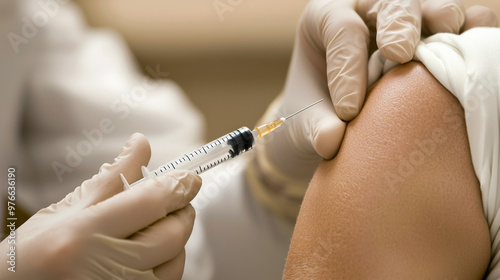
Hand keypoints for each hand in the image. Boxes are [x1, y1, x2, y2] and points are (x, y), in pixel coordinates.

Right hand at [0, 133, 201, 279]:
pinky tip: (148, 253)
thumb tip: (141, 143)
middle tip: (176, 200)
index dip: (179, 185)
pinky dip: (166, 262)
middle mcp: (104, 268)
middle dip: (183, 211)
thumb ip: (110, 178)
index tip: (190, 177)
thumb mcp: (63, 212)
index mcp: (83, 235)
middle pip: (172, 233)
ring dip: (175, 238)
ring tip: (157, 226)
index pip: (151, 202)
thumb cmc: (30, 257)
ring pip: (175, 262)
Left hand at [248, 0, 497, 219]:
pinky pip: (461, 23)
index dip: (347, 67)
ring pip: (429, 5)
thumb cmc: (316, 114)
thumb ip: (315, 128)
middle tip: (400, 53)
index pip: (341, 30)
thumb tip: (330, 141)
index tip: (349, 112)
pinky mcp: (435, 36)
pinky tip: (474, 51)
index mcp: (326, 18)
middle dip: (398, 24)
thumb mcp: (305, 122)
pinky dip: (469, 33)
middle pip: (390, 2)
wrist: (339, 122)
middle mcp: (367, 8)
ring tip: (447, 38)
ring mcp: (405, 20)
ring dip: (443, 19)